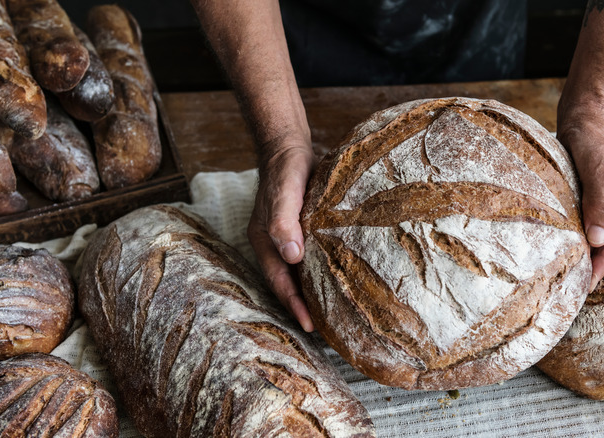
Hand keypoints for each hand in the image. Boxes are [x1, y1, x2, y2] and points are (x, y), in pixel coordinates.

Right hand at [248, 140, 315, 331]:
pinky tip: (339, 278)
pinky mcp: (305, 229)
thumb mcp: (284, 193)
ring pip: (300, 273)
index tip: (311, 326)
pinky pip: (313, 257)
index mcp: (265, 242)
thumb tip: (292, 256)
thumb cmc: (285, 170)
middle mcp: (276, 245)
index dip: (294, 305)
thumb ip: (285, 222)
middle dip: (303, 306)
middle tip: (326, 329)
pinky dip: (322, 271)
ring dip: (313, 291)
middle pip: (288, 283)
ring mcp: (289, 238)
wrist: (291, 147)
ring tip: (333, 312)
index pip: (280, 282)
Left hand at [558, 115, 603, 290]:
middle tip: (574, 284)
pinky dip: (583, 237)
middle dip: (596, 261)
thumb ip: (600, 204)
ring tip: (570, 274)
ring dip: (588, 251)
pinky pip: (594, 224)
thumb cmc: (592, 139)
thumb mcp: (597, 170)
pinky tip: (570, 250)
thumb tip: (598, 240)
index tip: (587, 281)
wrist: (583, 118)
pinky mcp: (603, 200)